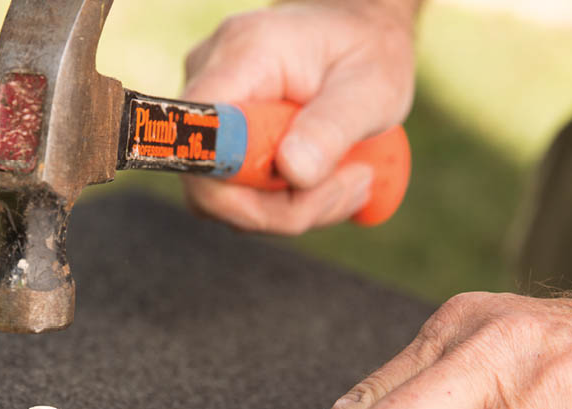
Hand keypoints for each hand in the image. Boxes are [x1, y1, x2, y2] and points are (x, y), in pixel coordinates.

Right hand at [181, 0, 417, 233]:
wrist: (360, 37)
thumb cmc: (368, 52)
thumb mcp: (372, 86)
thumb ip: (332, 128)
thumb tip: (293, 171)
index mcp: (244, 55)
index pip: (199, 130)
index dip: (234, 178)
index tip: (297, 187)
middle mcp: (208, 80)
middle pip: (209, 182)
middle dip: (281, 208)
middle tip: (352, 186)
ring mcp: (206, 115)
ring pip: (224, 199)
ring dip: (290, 209)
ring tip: (350, 180)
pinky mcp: (216, 143)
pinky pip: (235, 196)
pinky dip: (281, 204)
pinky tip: (323, 182)